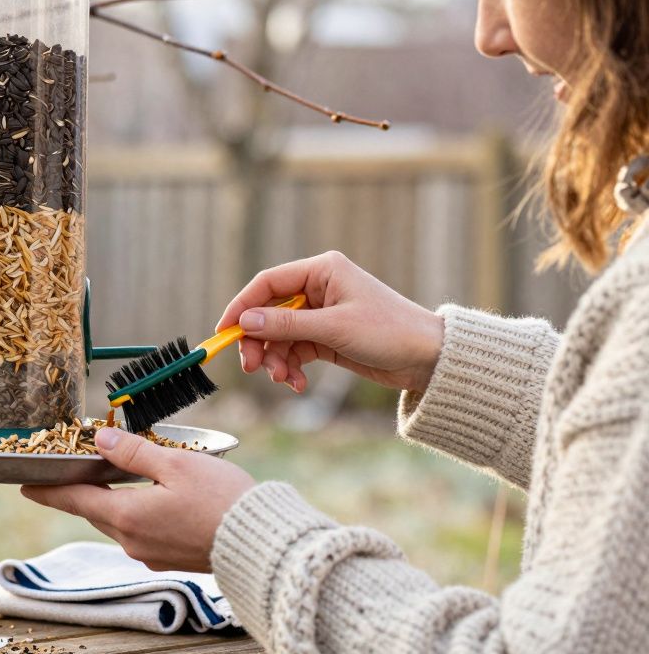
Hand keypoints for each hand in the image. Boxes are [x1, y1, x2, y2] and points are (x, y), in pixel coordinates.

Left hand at [21, 427, 254, 571]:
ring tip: (108, 477)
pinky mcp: (168, 558)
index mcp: (127, 516)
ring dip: (110, 500)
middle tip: (68, 471)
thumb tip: (99, 441)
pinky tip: (145, 497)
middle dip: (81, 490)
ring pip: (117, 522)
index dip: (48, 491)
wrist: (259, 543)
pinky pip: (138, 532)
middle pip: (95, 510)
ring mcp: (150, 554)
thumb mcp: (175, 464)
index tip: (25, 486)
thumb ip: (133, 452)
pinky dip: (133, 512)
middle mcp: (132, 541)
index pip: (74, 500)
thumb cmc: (221, 499)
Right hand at [217, 251, 444, 392]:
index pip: (267, 283)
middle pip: (269, 312)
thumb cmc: (389, 332)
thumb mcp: (334, 328)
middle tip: (253, 366)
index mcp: (321, 271)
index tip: (224, 331)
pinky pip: (295, 350)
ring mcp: (322, 313)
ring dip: (276, 359)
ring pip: (280, 335)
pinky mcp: (327, 337)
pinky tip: (296, 382)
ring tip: (283, 379)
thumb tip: (246, 321)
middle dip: (260, 341)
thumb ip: (286, 324)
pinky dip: (291, 367)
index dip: (242, 306)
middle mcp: (319, 288)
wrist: (429, 358)